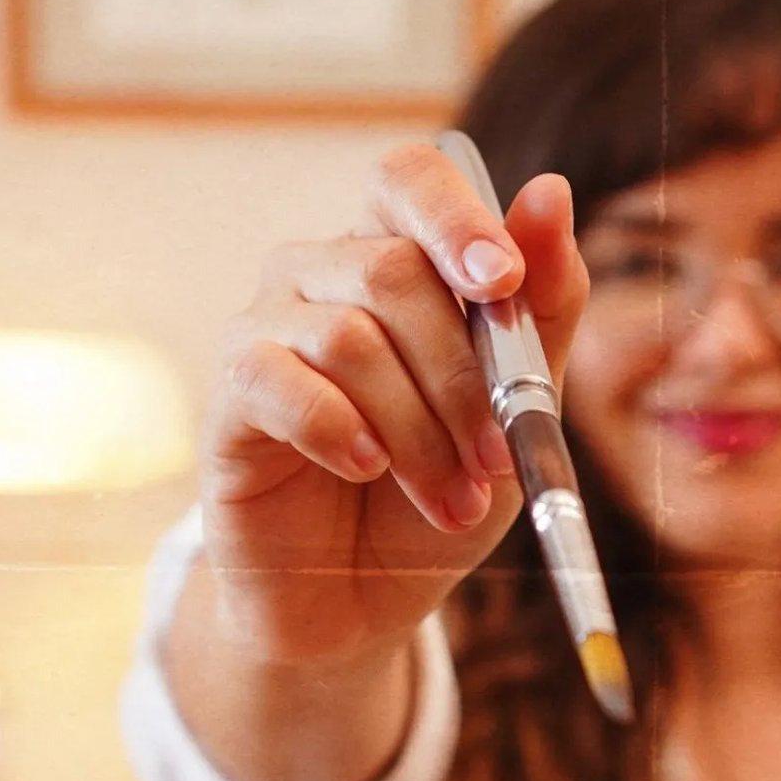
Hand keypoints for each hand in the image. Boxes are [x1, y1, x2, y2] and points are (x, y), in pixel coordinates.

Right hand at [199, 144, 587, 664]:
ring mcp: (266, 327)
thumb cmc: (439, 495)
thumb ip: (542, 310)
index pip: (410, 179)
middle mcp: (322, 273)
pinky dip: (339, 430)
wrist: (359, 601)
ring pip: (350, 337)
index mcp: (397, 257)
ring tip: (450, 500)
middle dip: (462, 376)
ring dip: (418, 431)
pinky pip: (281, 382)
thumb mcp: (517, 412)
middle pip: (392, 270)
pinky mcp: (229, 393)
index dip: (454, 216)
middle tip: (497, 459)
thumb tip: (551, 191)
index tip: (501, 283)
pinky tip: (365, 470)